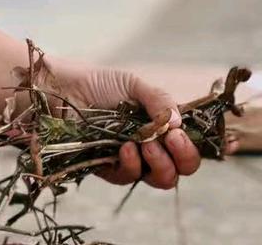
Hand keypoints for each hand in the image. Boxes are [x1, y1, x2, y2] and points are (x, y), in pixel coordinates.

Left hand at [49, 59, 201, 189]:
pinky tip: (125, 148)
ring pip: (163, 178)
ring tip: (146, 143)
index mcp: (163, 121)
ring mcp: (135, 159)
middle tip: (171, 139)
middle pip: (183, 166)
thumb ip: (160, 101)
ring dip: (161, 163)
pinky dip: (132, 164)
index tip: (189, 135)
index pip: (191, 140)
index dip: (196, 143)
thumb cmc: (100, 84)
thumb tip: (179, 124)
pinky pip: (131, 178)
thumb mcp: (135, 85)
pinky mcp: (112, 170)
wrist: (64, 93)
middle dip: (184, 156)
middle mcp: (154, 143)